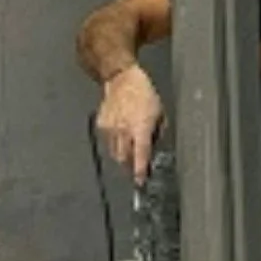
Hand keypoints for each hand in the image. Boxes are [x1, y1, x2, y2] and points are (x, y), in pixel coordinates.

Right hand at [96, 66, 163, 183]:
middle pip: (124, 159)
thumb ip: (157, 133)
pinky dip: (114, 141)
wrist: (121, 78)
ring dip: (122, 154)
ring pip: (114, 152)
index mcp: (140, 128)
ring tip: (129, 144)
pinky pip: (107, 141)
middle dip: (130, 165)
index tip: (140, 182)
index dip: (140, 172)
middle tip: (135, 165)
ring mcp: (111, 128)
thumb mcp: (159, 112)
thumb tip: (154, 146)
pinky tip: (120, 131)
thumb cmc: (143, 92)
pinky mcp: (101, 125)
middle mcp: (124, 131)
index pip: (140, 157)